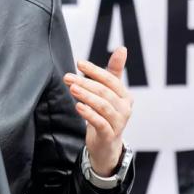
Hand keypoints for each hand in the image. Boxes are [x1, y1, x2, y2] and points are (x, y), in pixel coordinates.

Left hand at [63, 47, 131, 176]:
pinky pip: (100, 122)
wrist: (106, 145)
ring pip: (103, 106)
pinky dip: (89, 114)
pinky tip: (78, 106)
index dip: (95, 70)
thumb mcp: (110, 93)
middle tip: (68, 77)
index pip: (111, 79)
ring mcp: (118, 123)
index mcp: (125, 96)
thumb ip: (113, 72)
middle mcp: (125, 109)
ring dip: (86, 96)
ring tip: (72, 89)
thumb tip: (122, 48)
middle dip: (85, 82)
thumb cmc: (106, 115)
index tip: (79, 63)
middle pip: (104, 92)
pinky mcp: (109, 135)